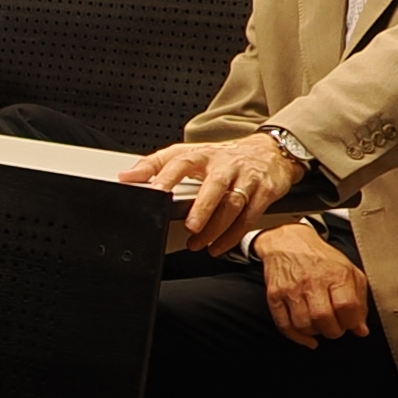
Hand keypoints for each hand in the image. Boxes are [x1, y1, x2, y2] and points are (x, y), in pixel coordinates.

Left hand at [124, 128, 304, 253]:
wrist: (271, 151)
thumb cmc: (224, 157)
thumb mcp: (191, 154)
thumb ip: (157, 164)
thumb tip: (127, 176)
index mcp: (203, 154)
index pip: (182, 161)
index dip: (167, 176)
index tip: (154, 192)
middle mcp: (226, 165)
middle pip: (215, 186)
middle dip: (202, 208)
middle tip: (190, 227)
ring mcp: (247, 178)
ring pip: (233, 205)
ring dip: (216, 229)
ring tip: (198, 244)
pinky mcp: (265, 192)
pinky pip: (250, 217)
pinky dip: (234, 235)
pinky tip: (219, 246)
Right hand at [255, 220, 375, 345]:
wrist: (288, 242)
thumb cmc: (320, 259)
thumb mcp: (348, 271)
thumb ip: (359, 300)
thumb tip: (360, 329)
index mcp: (335, 274)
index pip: (347, 306)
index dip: (351, 322)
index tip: (351, 324)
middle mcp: (312, 281)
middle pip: (324, 318)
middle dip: (334, 331)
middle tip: (335, 327)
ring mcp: (291, 289)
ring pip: (304, 325)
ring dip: (315, 332)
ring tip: (320, 326)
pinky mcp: (275, 295)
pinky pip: (284, 324)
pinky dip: (296, 337)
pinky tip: (306, 337)